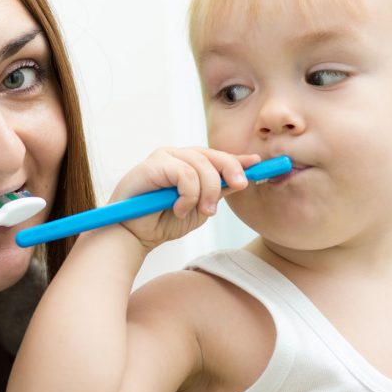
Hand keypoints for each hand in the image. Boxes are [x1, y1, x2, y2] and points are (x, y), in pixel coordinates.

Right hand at [110, 147, 259, 250]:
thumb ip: (217, 191)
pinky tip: (179, 208)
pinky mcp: (152, 164)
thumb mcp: (199, 208)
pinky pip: (184, 173)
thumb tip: (242, 177)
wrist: (133, 236)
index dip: (238, 160)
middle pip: (214, 156)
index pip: (218, 156)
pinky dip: (188, 194)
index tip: (258, 165)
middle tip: (239, 188)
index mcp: (188, 163)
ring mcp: (163, 157)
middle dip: (230, 172)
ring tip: (199, 211)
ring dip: (206, 193)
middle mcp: (176, 155)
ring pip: (202, 166)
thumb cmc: (162, 222)